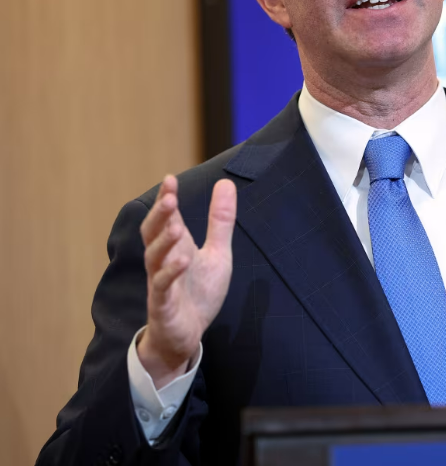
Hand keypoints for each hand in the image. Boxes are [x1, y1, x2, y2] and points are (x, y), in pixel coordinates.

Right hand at [137, 175, 235, 387]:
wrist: (187, 334)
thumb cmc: (198, 292)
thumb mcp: (217, 253)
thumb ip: (220, 221)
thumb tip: (225, 183)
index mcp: (176, 247)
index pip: (166, 218)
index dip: (166, 199)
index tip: (169, 179)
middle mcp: (164, 261)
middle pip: (152, 234)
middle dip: (159, 215)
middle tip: (169, 198)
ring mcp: (161, 282)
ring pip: (154, 259)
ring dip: (163, 242)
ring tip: (176, 227)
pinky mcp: (163, 304)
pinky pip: (162, 287)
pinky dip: (170, 273)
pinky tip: (181, 261)